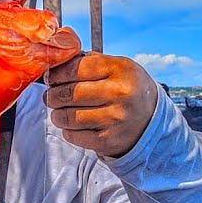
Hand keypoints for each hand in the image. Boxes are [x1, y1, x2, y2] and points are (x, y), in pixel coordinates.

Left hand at [44, 52, 159, 157]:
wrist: (151, 120)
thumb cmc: (128, 89)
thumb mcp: (118, 67)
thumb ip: (90, 61)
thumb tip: (57, 63)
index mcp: (120, 69)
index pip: (76, 69)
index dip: (57, 74)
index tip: (51, 78)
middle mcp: (119, 94)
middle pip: (69, 93)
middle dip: (52, 95)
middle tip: (50, 96)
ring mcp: (114, 119)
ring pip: (68, 117)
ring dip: (57, 115)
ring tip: (59, 112)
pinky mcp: (108, 140)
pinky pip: (74, 136)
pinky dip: (67, 131)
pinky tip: (72, 125)